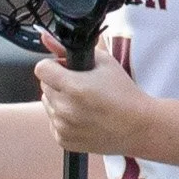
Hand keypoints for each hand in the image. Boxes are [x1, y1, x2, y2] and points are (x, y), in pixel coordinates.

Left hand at [33, 31, 147, 153]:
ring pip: (48, 105)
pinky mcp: (64, 140)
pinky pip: (53, 123)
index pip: (41, 69)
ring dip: (60, 101)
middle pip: (45, 86)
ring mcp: (63, 127)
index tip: (65, 69)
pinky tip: (83, 117)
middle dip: (58, 83)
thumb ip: (68, 50)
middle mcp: (64, 109)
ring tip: (84, 103)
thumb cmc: (124, 93)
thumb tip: (45, 38)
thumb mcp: (103, 62)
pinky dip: (64, 119)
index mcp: (73, 87)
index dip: (53, 66)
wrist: (138, 126)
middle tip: (80, 85)